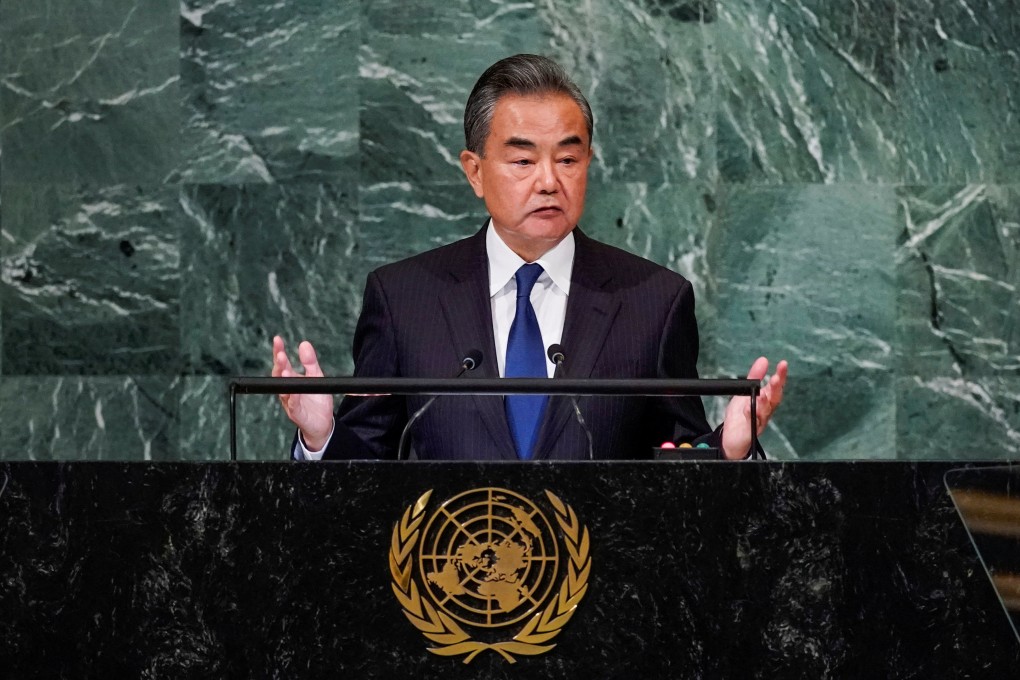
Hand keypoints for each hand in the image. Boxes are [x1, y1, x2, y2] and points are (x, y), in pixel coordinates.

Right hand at [272, 335, 334, 450]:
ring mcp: (290, 402)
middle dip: (279, 364)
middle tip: (280, 354)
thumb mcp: (317, 377)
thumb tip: (304, 344)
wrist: (323, 423)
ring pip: (283, 390)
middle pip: (279, 375)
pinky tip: (293, 392)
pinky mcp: (297, 414)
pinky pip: (293, 405)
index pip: (282, 363)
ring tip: (284, 369)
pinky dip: (293, 398)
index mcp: (291, 379)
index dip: (279, 351)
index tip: (277, 339)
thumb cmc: (316, 400)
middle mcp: (287, 390)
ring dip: (283, 380)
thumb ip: (310, 362)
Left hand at [721, 357, 787, 459]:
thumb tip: (763, 359)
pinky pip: (752, 423)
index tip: (783, 364)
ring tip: (763, 394)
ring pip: (765, 412)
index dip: (781, 376)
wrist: (732, 438)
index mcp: (766, 401)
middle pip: (774, 399)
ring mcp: (759, 422)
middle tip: (775, 378)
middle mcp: (766, 411)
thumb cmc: (741, 416)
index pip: (776, 387)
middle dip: (776, 388)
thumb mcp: (745, 392)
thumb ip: (754, 377)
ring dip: (765, 402)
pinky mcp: (750, 432)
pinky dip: (751, 415)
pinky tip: (748, 408)